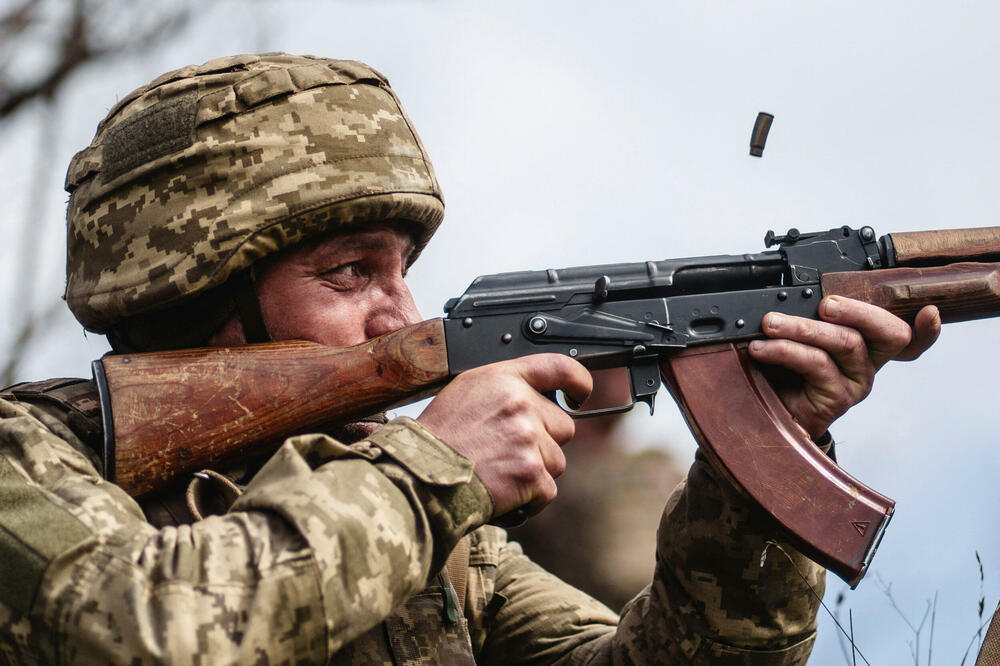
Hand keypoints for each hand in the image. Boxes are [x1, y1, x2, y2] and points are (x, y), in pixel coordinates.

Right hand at [416, 354, 591, 518]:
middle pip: (562, 426)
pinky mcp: (532, 473)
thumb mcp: (465, 393)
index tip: (580, 394)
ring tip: (499, 472)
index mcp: (504, 379)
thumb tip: (534, 399)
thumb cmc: (437, 438)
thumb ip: (504, 390)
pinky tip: (503, 493)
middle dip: (544, 442)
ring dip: (535, 472)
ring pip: (556, 461)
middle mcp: (520, 404)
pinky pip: (548, 490)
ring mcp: (529, 438)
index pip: (558, 367)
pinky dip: (530, 499)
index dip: (578, 381)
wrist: (422, 475)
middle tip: (508, 452)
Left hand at [747, 296, 940, 438]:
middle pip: (890, 334)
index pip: (906, 337)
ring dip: (803, 327)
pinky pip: (818, 364)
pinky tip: (763, 348)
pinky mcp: (836, 399)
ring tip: (771, 323)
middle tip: (826, 303)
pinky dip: (785, 350)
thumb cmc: (779, 372)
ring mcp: (854, 382)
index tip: (929, 312)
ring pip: (847, 343)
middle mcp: (867, 364)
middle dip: (859, 310)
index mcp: (864, 345)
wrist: (762, 412)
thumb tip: (788, 292)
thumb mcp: (794, 338)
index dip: (926, 329)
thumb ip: (806, 317)